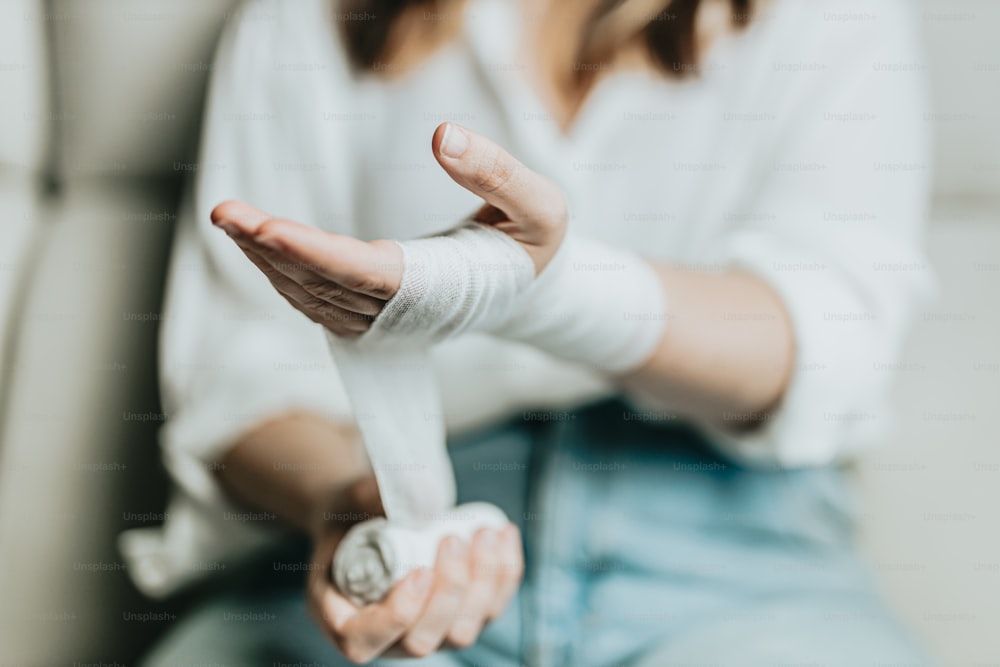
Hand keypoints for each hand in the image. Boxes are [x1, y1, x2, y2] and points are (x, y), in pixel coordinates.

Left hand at [210, 122, 567, 337]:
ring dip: (266, 257)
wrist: (529, 292)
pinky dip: (281, 270)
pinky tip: (256, 241)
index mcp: (435, 288)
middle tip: (226, 212)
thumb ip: (497, 172)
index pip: (364, 273)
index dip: (315, 253)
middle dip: (269, 247)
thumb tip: (442, 135)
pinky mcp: (367, 313)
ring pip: (310, 294)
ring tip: (230, 218)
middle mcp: (398, 312)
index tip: (268, 228)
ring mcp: (379, 319)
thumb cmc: (533, 248)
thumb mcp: (540, 206)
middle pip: (322, 283)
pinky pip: (314, 297)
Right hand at [307, 477, 523, 663]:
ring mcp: (426, 633)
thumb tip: (420, 486)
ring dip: (482, 585)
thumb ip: (375, 495)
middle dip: (448, 592)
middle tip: (454, 540)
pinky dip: (504, 576)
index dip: (398, 615)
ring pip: (462, 632)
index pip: (364, 641)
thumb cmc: (352, 513)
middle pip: (422, 640)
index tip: (420, 572)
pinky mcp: (459, 619)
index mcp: (343, 618)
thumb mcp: (351, 499)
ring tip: (485, 533)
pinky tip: (505, 535)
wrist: (371, 516)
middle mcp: (386, 638)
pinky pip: (489, 611)